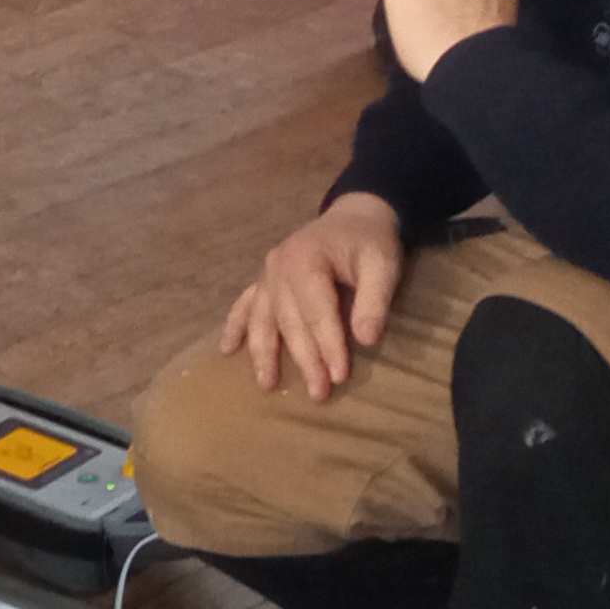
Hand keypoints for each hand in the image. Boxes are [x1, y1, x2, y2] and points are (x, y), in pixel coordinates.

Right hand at [220, 194, 406, 400]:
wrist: (353, 215)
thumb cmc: (370, 241)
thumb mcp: (383, 264)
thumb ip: (375, 300)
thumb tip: (367, 339)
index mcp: (306, 260)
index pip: (316, 312)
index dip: (328, 346)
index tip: (340, 376)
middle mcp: (278, 267)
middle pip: (289, 320)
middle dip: (303, 359)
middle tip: (318, 393)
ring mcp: (266, 273)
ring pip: (262, 319)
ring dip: (263, 353)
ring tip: (267, 384)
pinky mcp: (264, 280)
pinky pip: (245, 305)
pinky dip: (235, 327)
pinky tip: (226, 349)